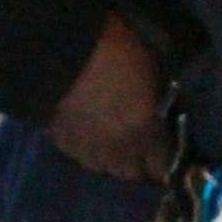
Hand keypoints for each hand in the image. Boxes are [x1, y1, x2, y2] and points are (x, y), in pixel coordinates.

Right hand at [46, 13, 168, 181]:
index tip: (166, 154)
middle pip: (131, 174)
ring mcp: (85, 149)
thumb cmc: (112, 47)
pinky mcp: (60, 142)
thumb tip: (160, 112)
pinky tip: (90, 139)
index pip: (162, 164)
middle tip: (141, 152)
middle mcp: (117, 149)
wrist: (55, 47)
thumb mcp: (150, 67)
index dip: (166, 161)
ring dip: (113, 161)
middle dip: (138, 166)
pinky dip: (89, 152)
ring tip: (114, 148)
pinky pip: (80, 157)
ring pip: (104, 168)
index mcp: (144, 130)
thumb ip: (157, 99)